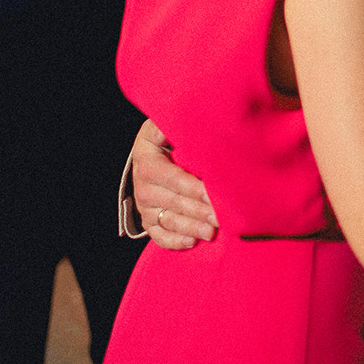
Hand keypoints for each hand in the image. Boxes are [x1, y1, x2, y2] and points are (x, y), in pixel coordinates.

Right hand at [130, 119, 217, 247]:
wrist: (152, 158)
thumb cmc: (165, 140)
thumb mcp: (160, 128)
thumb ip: (165, 125)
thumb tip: (169, 121)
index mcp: (147, 162)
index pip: (171, 178)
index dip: (192, 187)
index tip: (212, 194)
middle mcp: (143, 187)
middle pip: (173, 202)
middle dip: (198, 211)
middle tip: (220, 217)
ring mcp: (145, 207)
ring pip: (169, 221)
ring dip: (191, 228)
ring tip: (212, 232)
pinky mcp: (149, 222)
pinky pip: (159, 236)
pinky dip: (174, 241)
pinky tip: (192, 242)